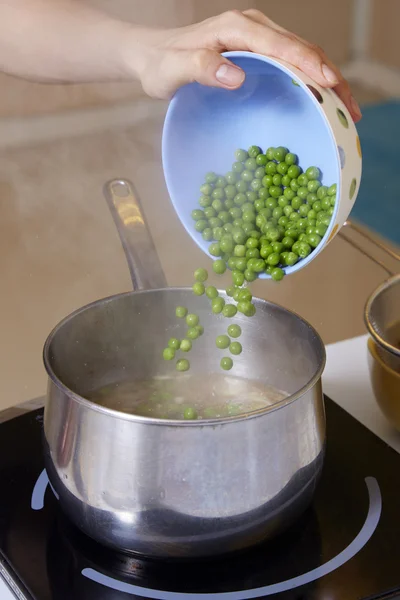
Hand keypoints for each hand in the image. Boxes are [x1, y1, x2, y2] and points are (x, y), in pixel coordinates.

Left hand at [132, 9, 360, 121]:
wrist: (152, 54)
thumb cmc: (161, 64)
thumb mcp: (173, 70)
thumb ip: (201, 68)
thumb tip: (236, 75)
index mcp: (237, 28)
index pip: (282, 45)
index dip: (310, 65)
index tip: (330, 86)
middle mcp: (253, 26)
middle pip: (302, 48)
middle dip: (330, 77)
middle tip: (349, 109)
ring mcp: (257, 36)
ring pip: (302, 54)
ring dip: (327, 80)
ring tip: (345, 108)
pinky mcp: (258, 49)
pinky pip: (292, 61)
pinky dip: (311, 80)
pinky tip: (321, 100)